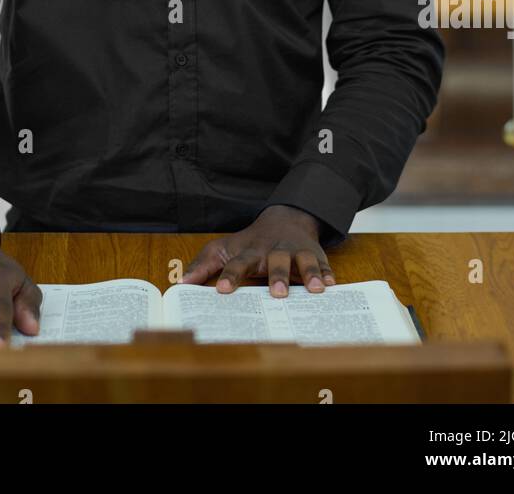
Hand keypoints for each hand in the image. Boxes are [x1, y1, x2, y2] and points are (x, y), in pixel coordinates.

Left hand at [181, 205, 336, 295]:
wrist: (285, 219)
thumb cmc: (250, 242)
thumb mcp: (224, 248)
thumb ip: (203, 265)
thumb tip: (181, 283)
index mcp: (250, 251)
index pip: (237, 263)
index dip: (229, 276)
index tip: (222, 290)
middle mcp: (274, 250)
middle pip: (275, 260)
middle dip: (276, 275)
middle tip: (277, 293)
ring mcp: (296, 251)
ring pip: (303, 259)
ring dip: (308, 272)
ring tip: (315, 289)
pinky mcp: (315, 255)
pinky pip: (324, 263)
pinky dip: (328, 273)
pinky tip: (332, 285)